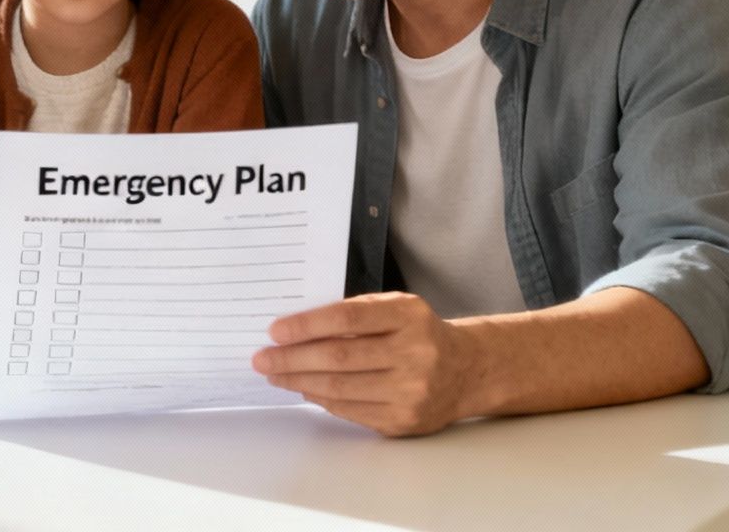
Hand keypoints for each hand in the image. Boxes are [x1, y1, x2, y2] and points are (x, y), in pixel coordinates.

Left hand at [251, 292, 480, 436]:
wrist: (466, 370)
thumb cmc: (419, 333)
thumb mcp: (396, 309)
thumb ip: (354, 314)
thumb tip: (296, 330)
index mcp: (409, 317)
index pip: (348, 319)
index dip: (307, 325)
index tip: (275, 331)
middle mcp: (414, 354)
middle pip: (339, 357)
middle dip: (292, 359)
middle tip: (262, 358)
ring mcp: (411, 391)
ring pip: (340, 388)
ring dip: (298, 381)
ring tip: (275, 374)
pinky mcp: (403, 420)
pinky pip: (350, 410)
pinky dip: (320, 398)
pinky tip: (303, 388)